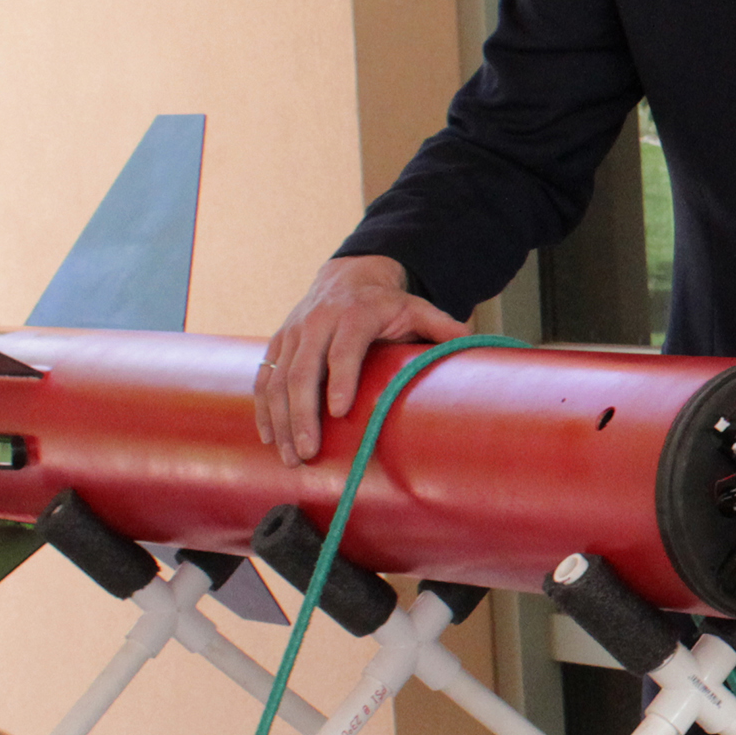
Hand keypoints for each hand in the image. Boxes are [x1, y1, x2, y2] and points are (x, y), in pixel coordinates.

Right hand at [254, 255, 469, 464]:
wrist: (347, 278)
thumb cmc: (386, 303)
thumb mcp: (417, 308)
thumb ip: (442, 326)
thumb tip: (471, 345)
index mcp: (354, 314)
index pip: (344, 348)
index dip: (341, 379)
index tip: (340, 412)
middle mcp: (316, 323)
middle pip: (302, 371)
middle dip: (303, 415)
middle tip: (308, 452)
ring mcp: (292, 334)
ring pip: (277, 380)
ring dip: (281, 421)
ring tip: (291, 457)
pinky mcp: (277, 344)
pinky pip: (264, 379)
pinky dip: (264, 409)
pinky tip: (270, 437)